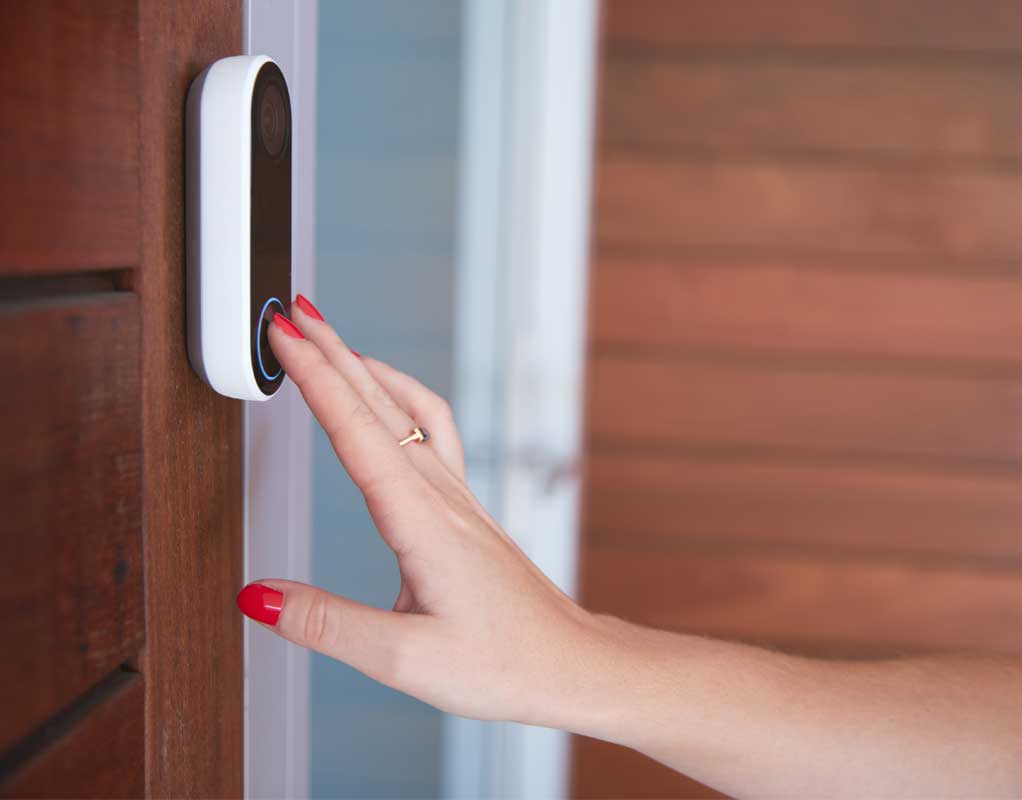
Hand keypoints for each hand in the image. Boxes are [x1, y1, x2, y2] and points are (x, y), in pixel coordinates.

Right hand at [238, 296, 598, 725]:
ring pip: (407, 411)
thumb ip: (327, 625)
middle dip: (331, 353)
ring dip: (365, 370)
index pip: (357, 432)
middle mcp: (442, 498)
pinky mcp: (467, 509)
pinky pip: (433, 432)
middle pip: (380, 405)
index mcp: (422, 523)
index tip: (283, 336)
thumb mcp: (404, 659)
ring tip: (329, 340)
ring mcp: (459, 498)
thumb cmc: (504, 664)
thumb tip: (256, 597)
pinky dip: (401, 399)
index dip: (315, 378)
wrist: (571, 663)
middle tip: (290, 314)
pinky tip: (387, 398)